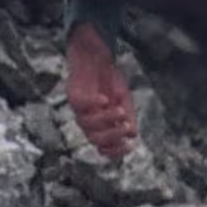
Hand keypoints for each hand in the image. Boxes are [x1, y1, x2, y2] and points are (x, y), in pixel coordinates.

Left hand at [62, 20, 135, 160]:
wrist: (96, 55)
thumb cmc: (109, 79)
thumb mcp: (123, 98)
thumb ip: (128, 116)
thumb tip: (134, 135)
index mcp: (99, 125)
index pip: (103, 147)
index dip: (114, 151)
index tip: (130, 145)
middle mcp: (87, 120)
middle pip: (94, 140)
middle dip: (112, 136)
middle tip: (127, 128)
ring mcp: (78, 109)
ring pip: (87, 125)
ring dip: (106, 120)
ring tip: (121, 111)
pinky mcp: (72, 95)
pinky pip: (81, 106)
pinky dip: (94, 105)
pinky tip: (105, 99)